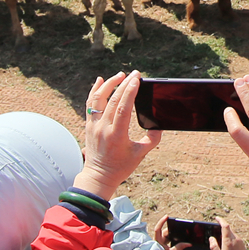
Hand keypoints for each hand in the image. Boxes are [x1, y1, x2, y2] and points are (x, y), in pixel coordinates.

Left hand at [73, 72, 160, 198]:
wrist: (99, 176)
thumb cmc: (121, 167)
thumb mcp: (140, 154)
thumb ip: (152, 139)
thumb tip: (159, 126)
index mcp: (117, 134)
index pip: (123, 108)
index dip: (130, 91)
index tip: (136, 79)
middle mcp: (103, 128)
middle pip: (113, 100)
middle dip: (124, 84)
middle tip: (134, 74)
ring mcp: (94, 125)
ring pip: (98, 98)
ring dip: (109, 84)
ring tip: (120, 75)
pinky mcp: (89, 125)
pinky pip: (90, 103)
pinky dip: (95, 90)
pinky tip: (101, 80)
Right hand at [209, 218, 248, 249]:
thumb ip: (214, 247)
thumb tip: (211, 238)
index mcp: (228, 241)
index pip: (225, 225)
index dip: (220, 220)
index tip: (216, 218)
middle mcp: (235, 239)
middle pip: (228, 228)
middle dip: (222, 226)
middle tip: (216, 228)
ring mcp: (239, 241)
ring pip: (231, 233)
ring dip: (226, 233)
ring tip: (220, 238)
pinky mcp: (242, 244)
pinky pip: (235, 237)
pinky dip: (229, 237)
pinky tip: (227, 244)